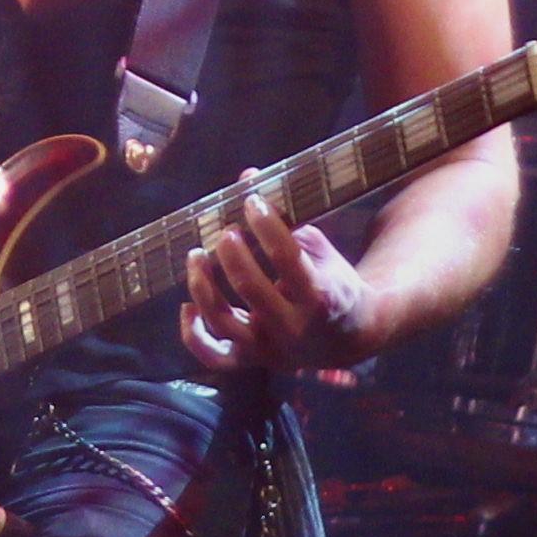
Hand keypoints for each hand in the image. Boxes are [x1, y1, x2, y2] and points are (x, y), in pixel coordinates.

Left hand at [185, 192, 383, 371]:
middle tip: (226, 231)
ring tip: (197, 255)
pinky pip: (214, 356)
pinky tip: (187, 305)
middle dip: (231, 253)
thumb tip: (247, 176)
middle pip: (250, 288)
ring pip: (223, 323)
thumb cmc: (331, 283)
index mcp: (318, 296)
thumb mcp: (319, 250)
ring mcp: (269, 349)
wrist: (349, 337)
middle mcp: (292, 327)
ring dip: (202, 286)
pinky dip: (193, 334)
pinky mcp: (252, 361)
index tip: (252, 200)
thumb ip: (285, 218)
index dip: (265, 224)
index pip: (286, 256)